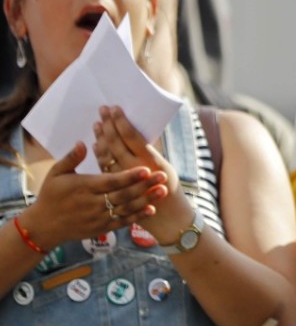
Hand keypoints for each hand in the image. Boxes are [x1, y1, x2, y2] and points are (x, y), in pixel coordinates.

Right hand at [25, 142, 167, 248]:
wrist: (44, 226)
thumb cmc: (51, 195)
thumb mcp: (55, 174)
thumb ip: (71, 158)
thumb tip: (82, 142)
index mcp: (83, 188)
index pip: (110, 181)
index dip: (129, 176)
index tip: (146, 169)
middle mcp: (93, 204)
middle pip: (123, 195)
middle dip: (144, 186)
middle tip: (163, 176)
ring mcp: (98, 217)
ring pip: (126, 209)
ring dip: (146, 200)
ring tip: (163, 191)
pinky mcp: (101, 228)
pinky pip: (121, 222)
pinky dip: (137, 217)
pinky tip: (152, 210)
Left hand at [93, 106, 198, 238]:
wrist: (166, 217)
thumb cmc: (168, 189)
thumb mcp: (164, 167)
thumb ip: (148, 153)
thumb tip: (134, 134)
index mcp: (150, 160)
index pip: (131, 137)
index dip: (121, 122)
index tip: (114, 108)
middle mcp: (135, 168)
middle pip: (117, 143)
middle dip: (109, 125)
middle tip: (103, 110)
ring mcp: (123, 179)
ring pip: (108, 155)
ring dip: (101, 138)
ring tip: (97, 124)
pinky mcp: (115, 187)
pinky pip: (104, 169)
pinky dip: (100, 156)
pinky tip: (96, 146)